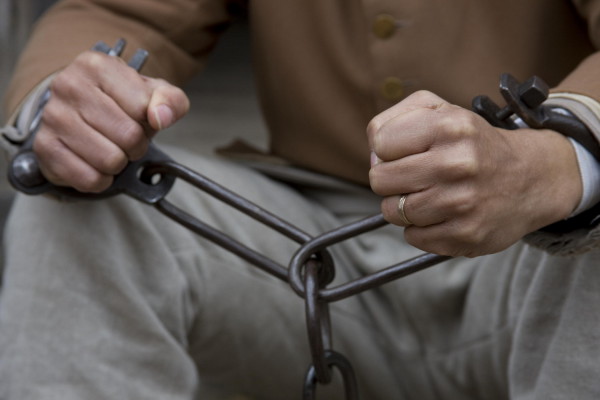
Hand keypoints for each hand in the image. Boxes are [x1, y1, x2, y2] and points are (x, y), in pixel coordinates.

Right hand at [34, 50, 189, 191]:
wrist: (78, 114)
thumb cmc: (119, 103)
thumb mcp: (153, 94)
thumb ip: (171, 101)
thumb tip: (161, 116)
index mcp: (98, 66)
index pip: (144, 106)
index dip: (152, 121)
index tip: (141, 117)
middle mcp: (69, 86)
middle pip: (129, 136)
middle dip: (136, 145)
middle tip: (126, 138)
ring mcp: (54, 117)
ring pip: (110, 161)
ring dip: (119, 163)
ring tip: (110, 147)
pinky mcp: (45, 147)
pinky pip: (90, 179)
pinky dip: (101, 179)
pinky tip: (94, 162)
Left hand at [367, 90, 582, 256]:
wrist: (532, 177)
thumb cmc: (473, 143)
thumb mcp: (439, 110)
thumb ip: (393, 120)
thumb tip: (373, 155)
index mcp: (449, 126)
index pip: (380, 144)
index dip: (387, 149)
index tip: (406, 151)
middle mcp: (456, 164)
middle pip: (379, 180)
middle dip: (391, 179)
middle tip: (415, 176)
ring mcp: (461, 203)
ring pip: (391, 211)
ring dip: (403, 206)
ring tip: (430, 194)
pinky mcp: (465, 235)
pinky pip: (412, 237)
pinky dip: (420, 228)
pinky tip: (441, 214)